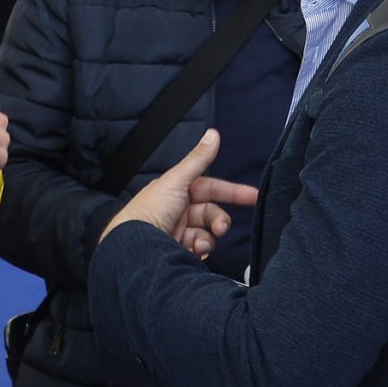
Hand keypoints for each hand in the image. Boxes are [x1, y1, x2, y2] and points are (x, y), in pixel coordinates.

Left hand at [99, 128, 259, 257]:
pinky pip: (198, 250)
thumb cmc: (151, 209)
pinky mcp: (176, 251)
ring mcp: (177, 231)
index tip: (253, 197)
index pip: (211, 188)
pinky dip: (200, 252)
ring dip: (208, 239)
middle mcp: (179, 210)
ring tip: (200, 245)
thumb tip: (214, 133)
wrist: (134, 247)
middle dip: (219, 221)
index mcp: (179, 190)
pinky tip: (193, 253)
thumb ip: (198, 159)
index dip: (233, 192)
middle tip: (220, 229)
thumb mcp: (177, 181)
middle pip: (211, 213)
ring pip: (206, 234)